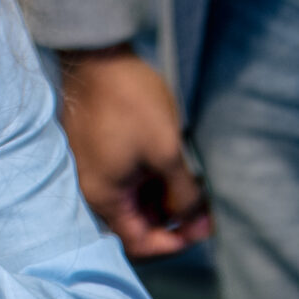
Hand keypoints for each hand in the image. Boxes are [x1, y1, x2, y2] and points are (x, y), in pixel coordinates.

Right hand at [55, 45, 211, 257]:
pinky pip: (126, 178)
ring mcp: (93, 169)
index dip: (173, 243)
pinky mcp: (97, 151)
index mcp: (104, 197)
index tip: (201, 229)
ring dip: (164, 197)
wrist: (98, 55)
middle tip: (206, 206)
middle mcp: (92, 190)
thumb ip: (183, 194)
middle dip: (173, 218)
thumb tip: (195, 222)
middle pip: (137, 222)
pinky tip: (174, 164)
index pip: (139, 243)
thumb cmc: (131, 102)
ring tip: (195, 182)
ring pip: (134, 199)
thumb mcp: (167, 151)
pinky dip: (150, 179)